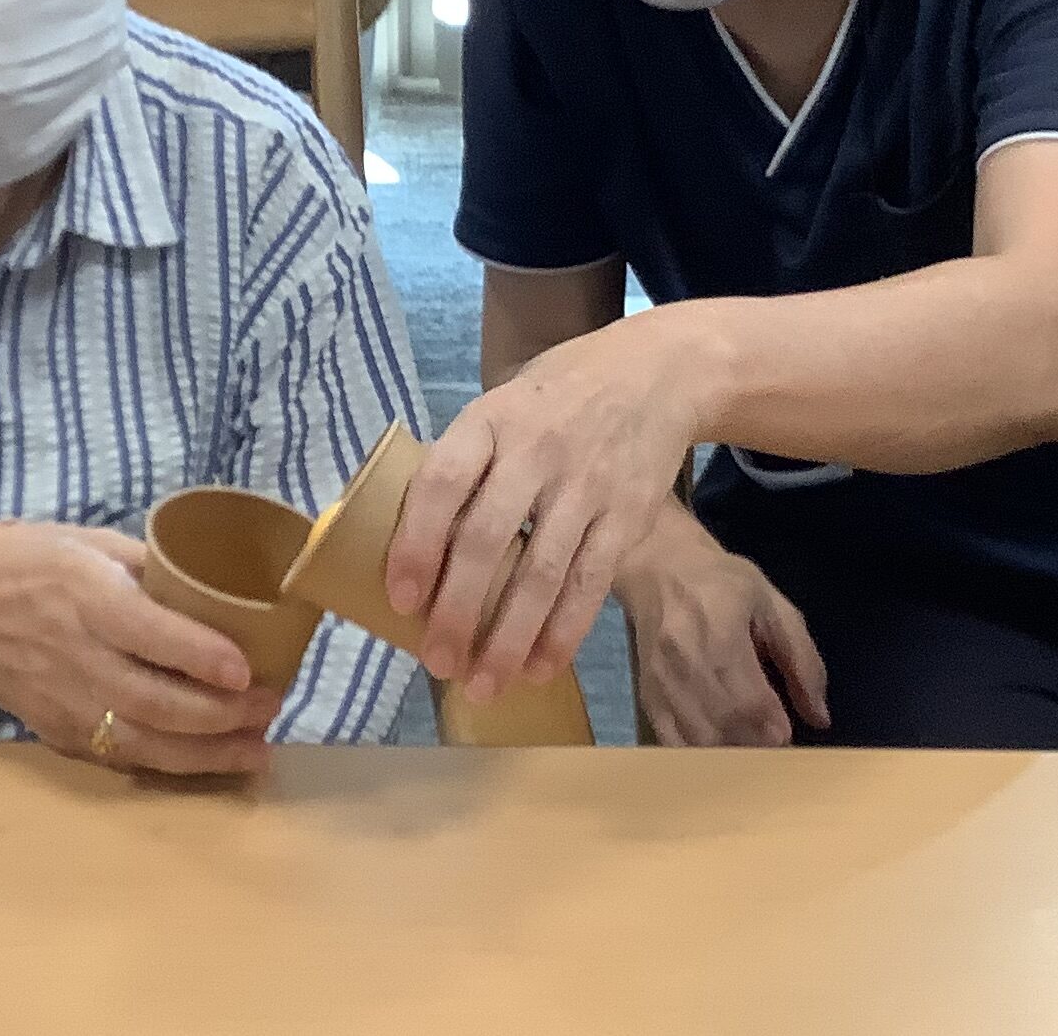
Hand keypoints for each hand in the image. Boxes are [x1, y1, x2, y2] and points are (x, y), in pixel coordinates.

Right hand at [0, 524, 284, 776]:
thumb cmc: (25, 561)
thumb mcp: (89, 542)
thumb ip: (152, 570)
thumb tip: (226, 592)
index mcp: (85, 595)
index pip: (149, 634)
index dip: (202, 657)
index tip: (248, 669)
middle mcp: (75, 655)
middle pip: (155, 701)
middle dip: (222, 715)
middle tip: (271, 706)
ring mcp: (64, 702)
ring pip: (142, 742)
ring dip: (207, 753)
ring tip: (257, 749)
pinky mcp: (57, 732)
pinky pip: (120, 756)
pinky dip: (170, 764)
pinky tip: (211, 759)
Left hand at [386, 307, 716, 701]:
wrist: (657, 372)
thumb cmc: (558, 397)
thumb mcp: (502, 405)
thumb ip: (465, 462)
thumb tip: (411, 541)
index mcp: (489, 420)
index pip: (442, 482)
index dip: (416, 543)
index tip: (400, 599)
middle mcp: (536, 451)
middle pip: (488, 540)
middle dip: (457, 610)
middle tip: (437, 662)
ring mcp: (585, 486)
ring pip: (542, 574)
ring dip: (508, 638)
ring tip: (483, 685)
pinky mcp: (627, 516)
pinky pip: (591, 583)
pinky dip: (563, 632)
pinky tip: (539, 668)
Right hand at [616, 511, 827, 745]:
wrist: (657, 567)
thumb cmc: (721, 582)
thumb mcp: (772, 605)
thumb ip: (802, 659)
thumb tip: (819, 717)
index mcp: (719, 634)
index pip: (751, 703)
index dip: (776, 730)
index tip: (788, 731)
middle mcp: (684, 664)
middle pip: (726, 730)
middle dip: (758, 747)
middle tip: (773, 740)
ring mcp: (660, 685)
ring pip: (700, 745)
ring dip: (732, 756)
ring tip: (750, 746)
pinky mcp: (647, 699)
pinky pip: (674, 746)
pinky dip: (701, 758)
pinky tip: (720, 750)